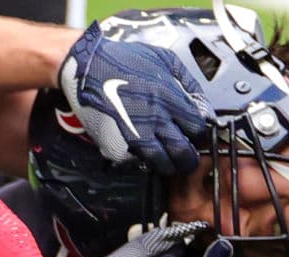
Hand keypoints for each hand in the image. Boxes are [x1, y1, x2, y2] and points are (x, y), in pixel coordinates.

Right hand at [58, 21, 213, 174]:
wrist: (86, 65)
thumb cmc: (123, 59)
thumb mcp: (165, 59)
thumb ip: (189, 83)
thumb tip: (203, 105)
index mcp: (170, 98)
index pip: (198, 129)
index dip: (199, 134)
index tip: (196, 134)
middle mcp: (156, 119)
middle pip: (184, 153)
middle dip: (190, 158)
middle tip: (188, 156)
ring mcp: (136, 134)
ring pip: (163, 163)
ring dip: (168, 164)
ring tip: (168, 159)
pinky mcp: (117, 145)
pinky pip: (136, 161)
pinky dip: (141, 159)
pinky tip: (142, 151)